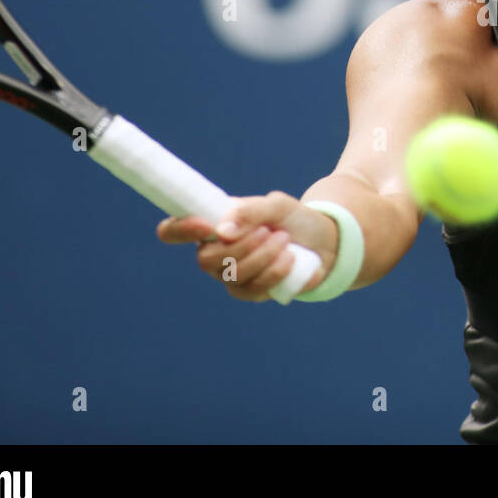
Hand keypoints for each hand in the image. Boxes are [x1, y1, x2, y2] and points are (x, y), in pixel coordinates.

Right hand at [155, 191, 339, 301]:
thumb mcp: (277, 205)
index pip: (173, 230)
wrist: (323, 241)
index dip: (179, 230)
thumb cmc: (292, 218)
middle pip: (206, 260)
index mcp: (211, 225)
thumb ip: (250, 211)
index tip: (206, 226)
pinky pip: (253, 290)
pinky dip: (274, 273)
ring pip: (232, 276)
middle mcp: (213, 253)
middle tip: (270, 231)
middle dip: (242, 247)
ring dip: (262, 257)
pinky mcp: (251, 292)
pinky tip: (290, 259)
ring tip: (284, 239)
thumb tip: (222, 230)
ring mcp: (229, 276)